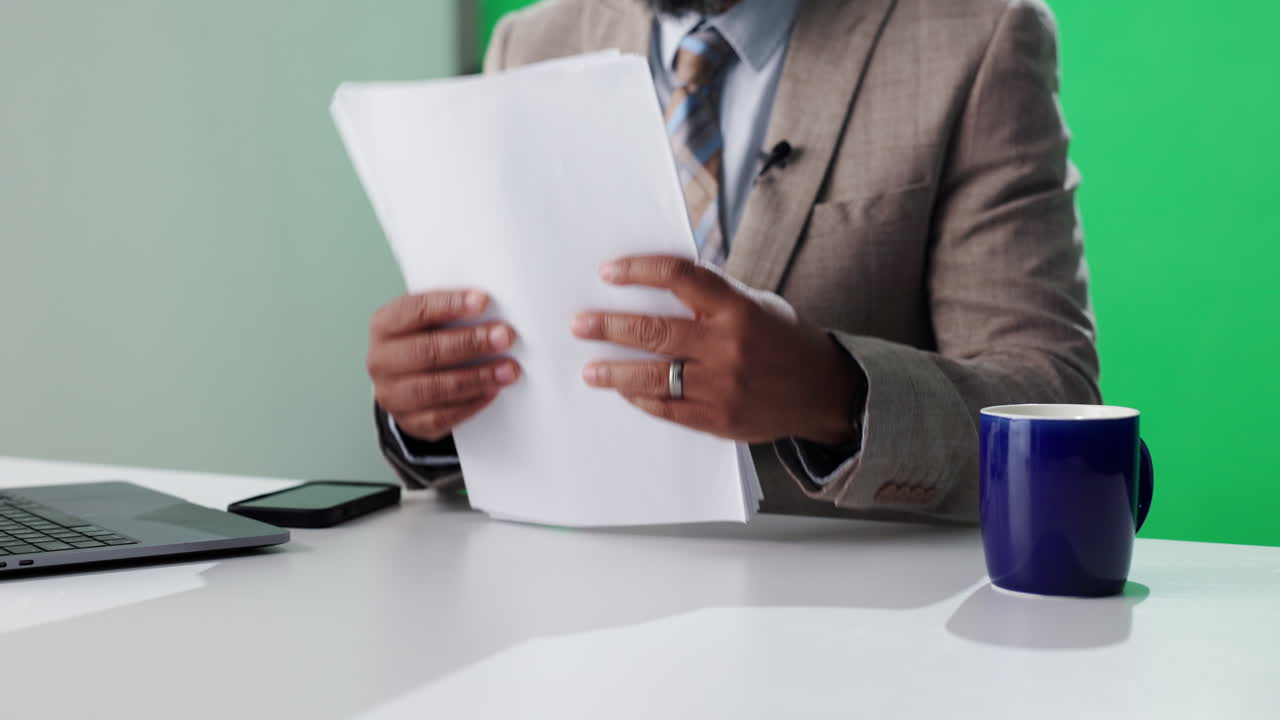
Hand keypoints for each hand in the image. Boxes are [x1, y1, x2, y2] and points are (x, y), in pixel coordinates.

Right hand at [367, 290, 519, 441]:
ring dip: (476, 377)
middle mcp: (381, 360)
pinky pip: (441, 417)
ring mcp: (392, 394)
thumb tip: (493, 310)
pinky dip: (470, 404)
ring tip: (508, 369)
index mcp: (384, 325)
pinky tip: (492, 392)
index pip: (414, 311)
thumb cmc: (426, 340)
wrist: (408, 382)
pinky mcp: (409, 422)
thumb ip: (452, 314)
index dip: (449, 304)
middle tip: (505, 337)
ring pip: (434, 388)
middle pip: (426, 351)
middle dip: (470, 343)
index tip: (483, 301)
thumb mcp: (429, 321)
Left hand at [572, 256, 864, 444]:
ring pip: (653, 377)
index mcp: (738, 308)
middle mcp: (728, 346)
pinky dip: (642, 399)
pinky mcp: (718, 420)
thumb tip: (654, 287)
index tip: (608, 272)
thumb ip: (712, 299)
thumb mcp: (757, 305)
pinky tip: (624, 392)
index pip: (679, 277)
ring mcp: (722, 386)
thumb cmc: (785, 341)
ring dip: (614, 372)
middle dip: (609, 327)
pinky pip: (668, 408)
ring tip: (589, 369)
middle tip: (580, 324)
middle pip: (654, 331)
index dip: (639, 270)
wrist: (823, 393)